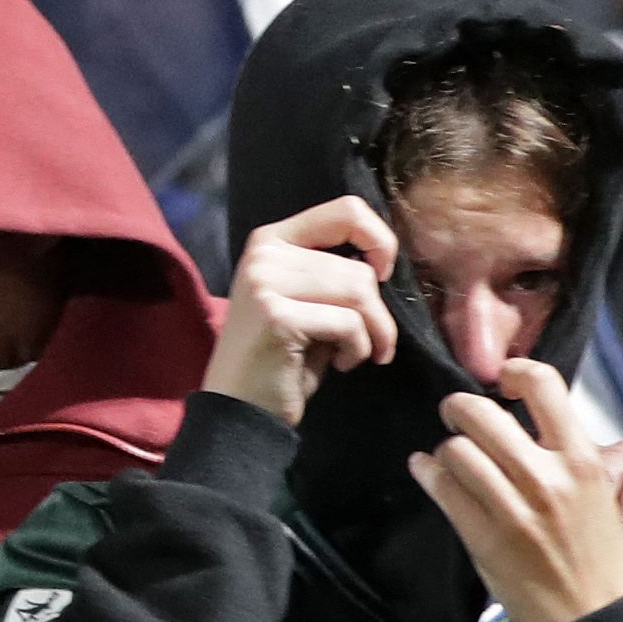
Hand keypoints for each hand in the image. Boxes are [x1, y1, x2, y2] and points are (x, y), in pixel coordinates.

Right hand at [205, 195, 398, 424]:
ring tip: (356, 354)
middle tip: (371, 342)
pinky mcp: (276, 315)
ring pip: (358, 290)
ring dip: (373, 330)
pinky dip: (358, 349)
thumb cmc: (282, 359)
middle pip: (357, 266)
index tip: (382, 276)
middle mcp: (264, 254)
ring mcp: (265, 282)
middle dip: (378, 311)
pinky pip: (348, 323)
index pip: (346, 211)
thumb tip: (382, 260)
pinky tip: (341, 365)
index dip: (380, 240)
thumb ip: (335, 272)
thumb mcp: (308, 301)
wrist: (240, 410)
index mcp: (272, 240)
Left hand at [410, 358, 622, 621]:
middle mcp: (546, 478)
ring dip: (444, 448)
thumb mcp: (597, 492)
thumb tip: (518, 416)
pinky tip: (425, 470)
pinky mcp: (482, 538)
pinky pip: (441, 489)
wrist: (590, 617)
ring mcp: (512, 509)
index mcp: (582, 460)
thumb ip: (561, 453)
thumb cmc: (596, 553)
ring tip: (448, 455)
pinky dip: (426, 473)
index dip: (514, 372)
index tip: (500, 380)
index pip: (544, 385)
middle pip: (483, 415)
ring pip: (455, 451)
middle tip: (454, 412)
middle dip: (459, 407)